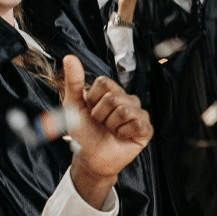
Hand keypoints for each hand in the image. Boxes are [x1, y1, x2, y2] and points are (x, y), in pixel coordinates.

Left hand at [61, 55, 152, 206]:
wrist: (91, 157)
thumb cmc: (83, 132)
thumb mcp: (73, 105)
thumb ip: (73, 81)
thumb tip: (70, 58)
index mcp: (111, 92)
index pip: (105, 83)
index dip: (93, 99)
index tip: (90, 110)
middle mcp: (127, 100)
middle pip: (114, 97)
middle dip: (101, 114)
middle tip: (100, 123)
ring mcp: (138, 114)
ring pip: (125, 111)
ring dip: (112, 125)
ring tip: (111, 130)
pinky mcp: (146, 129)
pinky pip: (138, 124)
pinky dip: (124, 133)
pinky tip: (122, 137)